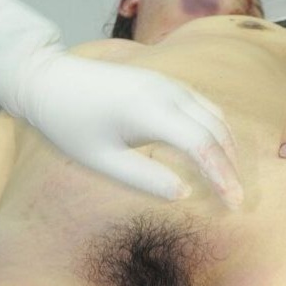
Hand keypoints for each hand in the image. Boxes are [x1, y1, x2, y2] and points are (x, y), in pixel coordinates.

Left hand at [0, 0, 242, 206]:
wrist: (49, 81)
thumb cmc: (69, 124)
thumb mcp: (101, 160)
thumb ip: (144, 179)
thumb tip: (184, 193)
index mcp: (149, 112)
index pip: (201, 146)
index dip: (222, 177)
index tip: (234, 204)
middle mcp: (166, 92)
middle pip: (214, 131)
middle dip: (229, 167)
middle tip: (236, 200)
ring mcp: (167, 83)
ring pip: (213, 115)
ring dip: (225, 147)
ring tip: (228, 179)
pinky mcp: (163, 82)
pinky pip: (201, 105)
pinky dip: (214, 129)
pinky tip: (212, 150)